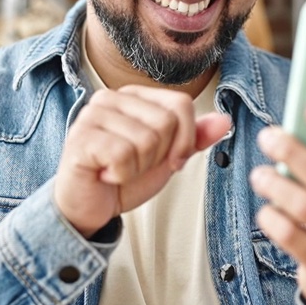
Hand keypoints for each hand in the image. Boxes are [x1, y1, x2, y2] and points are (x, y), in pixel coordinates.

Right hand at [54, 86, 230, 236]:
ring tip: (118, 170)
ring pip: (146, 139)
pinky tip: (106, 174)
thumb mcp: (167, 158)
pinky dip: (121, 175)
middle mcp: (111, 98)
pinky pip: (122, 154)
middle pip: (165, 122)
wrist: (89, 208)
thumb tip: (225, 120)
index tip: (169, 160)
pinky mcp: (80, 138)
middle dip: (158, 156)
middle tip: (134, 165)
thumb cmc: (124, 179)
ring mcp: (92, 115)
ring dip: (138, 168)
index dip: (184, 140)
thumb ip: (193, 138)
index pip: (181, 104)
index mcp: (134, 96)